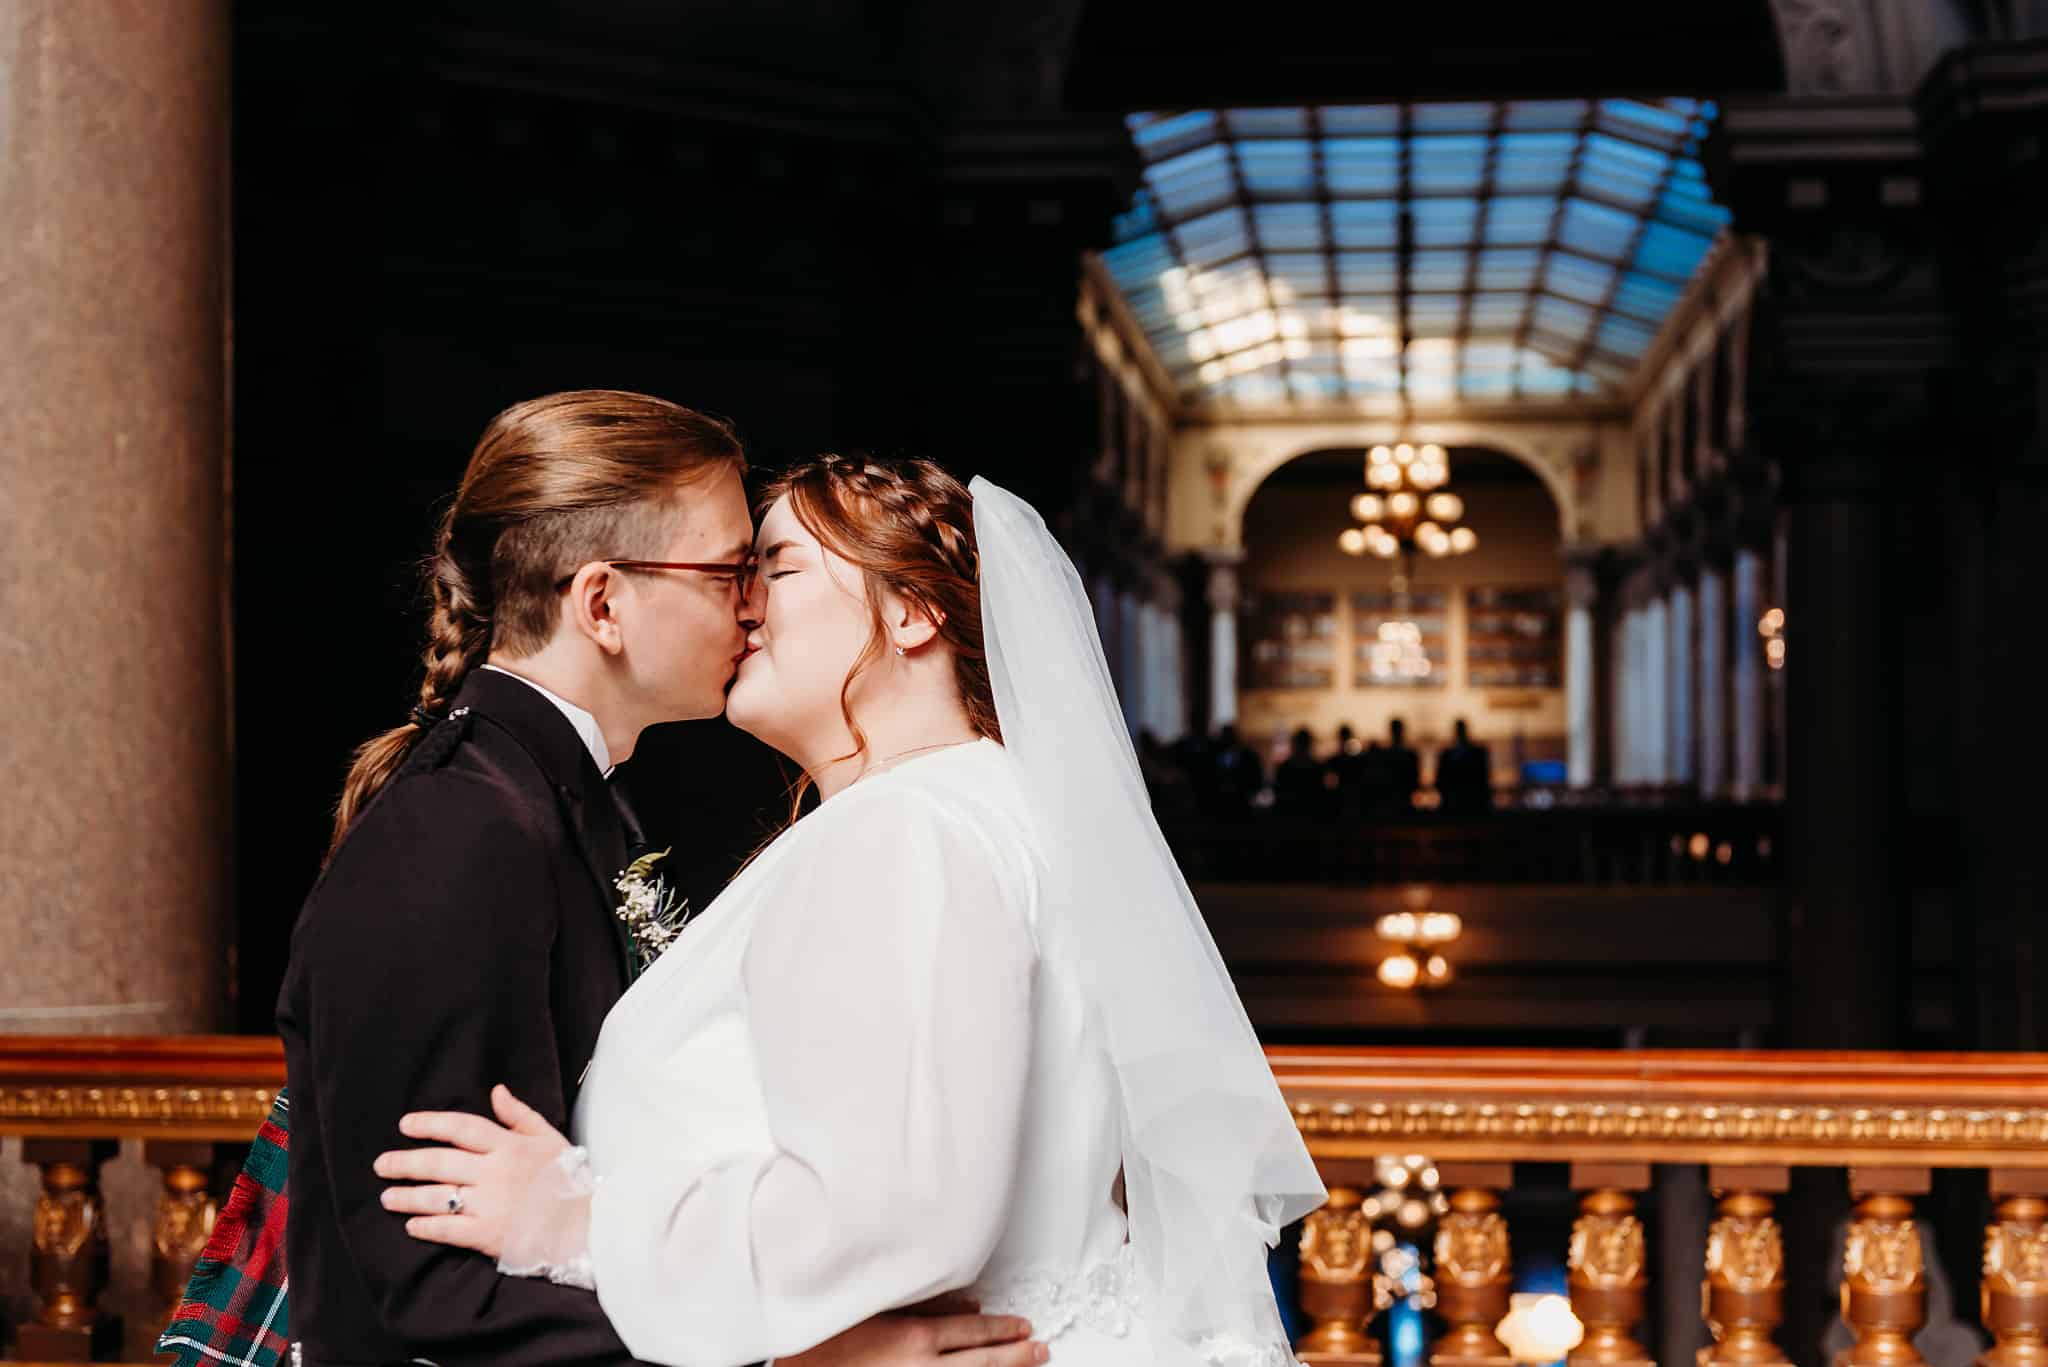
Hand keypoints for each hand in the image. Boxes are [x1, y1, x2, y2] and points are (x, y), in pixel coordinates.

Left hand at [374, 1084, 567, 1259]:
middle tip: (381, 1164)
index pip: (462, 1127)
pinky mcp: (489, 1234)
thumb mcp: (550, 1139)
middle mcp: (496, 1172)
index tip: (405, 1125)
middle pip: (440, 1162)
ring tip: (387, 1196)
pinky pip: (449, 1228)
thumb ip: (520, 1115)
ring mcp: (491, 1204)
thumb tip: (496, 1091)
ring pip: (438, 1196)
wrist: (587, 1225)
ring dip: (407, 1195)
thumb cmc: (567, 1180)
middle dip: (405, 1162)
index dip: (430, 1123)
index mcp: (510, 1146)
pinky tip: (411, 1224)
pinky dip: (426, 1226)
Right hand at [781, 1296, 1046, 1366]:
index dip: (1003, 1329)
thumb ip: (927, 1303)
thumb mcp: (880, 1306)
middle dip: (1017, 1355)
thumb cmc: (832, 1333)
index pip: (974, 1333)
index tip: (1022, 1325)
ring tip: (1033, 1362)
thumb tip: (971, 1305)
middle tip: (1041, 1347)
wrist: (799, 1366)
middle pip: (984, 1362)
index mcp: (915, 1337)